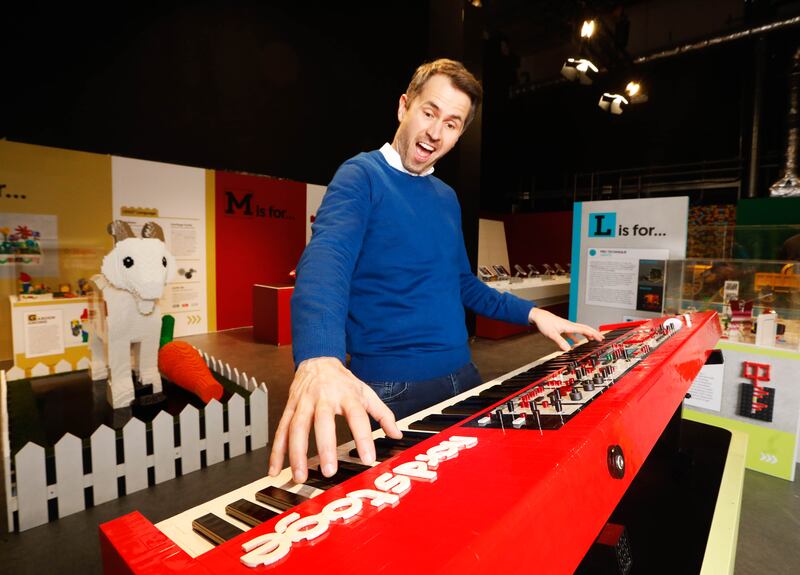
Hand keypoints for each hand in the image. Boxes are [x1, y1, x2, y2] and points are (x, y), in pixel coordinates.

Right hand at [268, 357, 401, 482]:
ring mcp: (303, 402)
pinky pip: (281, 430)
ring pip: (296, 427)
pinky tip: (275, 469)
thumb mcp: (366, 392)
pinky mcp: (289, 408)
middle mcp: (323, 397)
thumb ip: (383, 414)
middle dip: (324, 447)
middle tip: (328, 471)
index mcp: (346, 394)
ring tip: (300, 476)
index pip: (356, 416)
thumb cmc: (343, 381)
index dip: (363, 437)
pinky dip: (276, 451)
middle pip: (322, 422)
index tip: (368, 459)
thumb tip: (396, 434)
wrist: (317, 360)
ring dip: (296, 453)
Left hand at [528, 308, 603, 350]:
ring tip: (592, 340)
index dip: (593, 334)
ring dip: (587, 335)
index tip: (600, 338)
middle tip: (601, 338)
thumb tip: (567, 349)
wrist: (538, 316)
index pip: (584, 330)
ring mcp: (567, 326)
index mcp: (569, 326)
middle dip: (593, 333)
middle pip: (585, 329)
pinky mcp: (563, 328)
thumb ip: (560, 342)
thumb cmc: (544, 322)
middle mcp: (569, 325)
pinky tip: (576, 343)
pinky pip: (573, 333)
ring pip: (580, 330)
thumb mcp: (552, 334)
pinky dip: (576, 338)